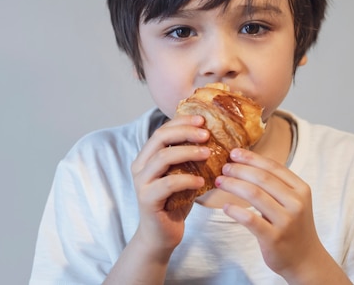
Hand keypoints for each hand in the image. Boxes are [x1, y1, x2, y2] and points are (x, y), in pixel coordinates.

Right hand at [130, 114, 209, 255]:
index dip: (182, 121)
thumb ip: (188, 158)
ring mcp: (141, 182)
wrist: (162, 235)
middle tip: (206, 133)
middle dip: (185, 132)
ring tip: (208, 153)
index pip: (162, 130)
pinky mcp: (147, 199)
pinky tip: (202, 180)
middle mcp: (140, 166)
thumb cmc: (175, 202)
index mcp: (147, 156)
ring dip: (188, 152)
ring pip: (163, 158)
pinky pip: (168, 183)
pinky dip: (187, 179)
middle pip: (160, 138)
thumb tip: (213, 136)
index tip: (202, 119)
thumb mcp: (182, 174)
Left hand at [215, 148, 350, 284]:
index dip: (252, 157)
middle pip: (262, 178)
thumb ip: (276, 184)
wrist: (305, 259)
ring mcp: (286, 221)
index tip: (234, 152)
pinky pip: (249, 219)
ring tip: (220, 182)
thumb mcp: (293, 201)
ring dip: (233, 185)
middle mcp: (296, 203)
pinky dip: (235, 210)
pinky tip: (226, 206)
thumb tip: (246, 162)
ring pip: (254, 194)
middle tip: (224, 167)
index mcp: (301, 189)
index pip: (273, 166)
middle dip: (239, 169)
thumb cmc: (293, 225)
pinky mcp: (274, 238)